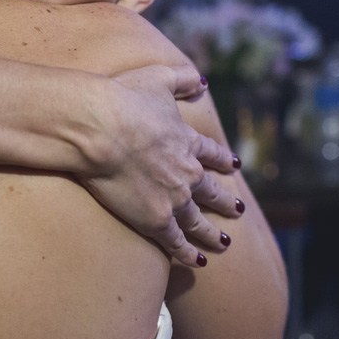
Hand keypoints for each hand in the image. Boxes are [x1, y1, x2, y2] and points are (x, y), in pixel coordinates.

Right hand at [80, 64, 241, 267]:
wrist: (100, 129)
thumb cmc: (122, 99)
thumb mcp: (158, 77)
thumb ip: (183, 79)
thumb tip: (203, 81)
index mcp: (187, 141)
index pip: (211, 153)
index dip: (221, 160)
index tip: (232, 166)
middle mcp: (187, 172)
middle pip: (211, 191)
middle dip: (225, 201)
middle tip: (238, 210)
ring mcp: (174, 199)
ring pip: (199, 221)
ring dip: (212, 233)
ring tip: (224, 242)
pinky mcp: (155, 220)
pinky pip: (176, 242)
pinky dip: (187, 252)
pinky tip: (198, 261)